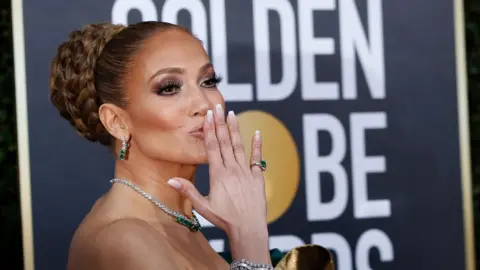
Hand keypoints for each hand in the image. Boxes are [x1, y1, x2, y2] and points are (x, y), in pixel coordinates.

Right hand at [168, 104, 270, 262]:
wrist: (248, 228)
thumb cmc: (224, 219)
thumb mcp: (203, 206)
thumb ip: (188, 191)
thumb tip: (170, 180)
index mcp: (218, 174)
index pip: (212, 147)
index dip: (210, 130)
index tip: (208, 116)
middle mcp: (232, 169)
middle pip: (224, 142)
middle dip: (220, 123)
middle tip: (218, 106)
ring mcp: (246, 172)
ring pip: (239, 146)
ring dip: (235, 129)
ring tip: (232, 114)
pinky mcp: (258, 177)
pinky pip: (258, 158)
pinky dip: (257, 145)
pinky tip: (257, 132)